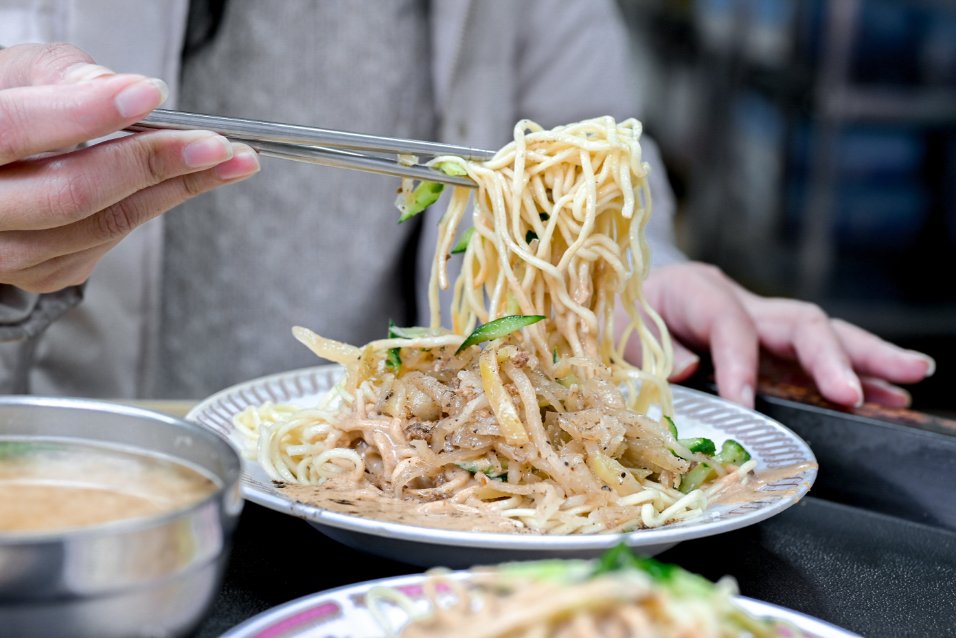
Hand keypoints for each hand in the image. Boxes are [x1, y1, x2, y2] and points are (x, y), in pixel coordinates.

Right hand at [0, 43, 259, 292]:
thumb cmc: (3, 108)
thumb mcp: (13, 74)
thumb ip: (56, 75)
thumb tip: (112, 88)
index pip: (11, 130)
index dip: (82, 114)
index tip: (149, 95)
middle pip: (66, 196)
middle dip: (151, 165)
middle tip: (215, 143)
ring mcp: (6, 254)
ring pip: (98, 226)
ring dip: (174, 190)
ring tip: (228, 160)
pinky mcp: (40, 274)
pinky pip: (107, 242)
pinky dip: (151, 205)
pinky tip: (182, 181)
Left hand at [628, 262, 934, 408]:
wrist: (621, 301)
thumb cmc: (614, 314)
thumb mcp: (610, 329)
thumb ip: (641, 348)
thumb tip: (690, 369)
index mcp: (694, 290)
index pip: (729, 323)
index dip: (739, 363)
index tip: (746, 404)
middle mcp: (737, 301)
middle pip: (796, 320)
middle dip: (831, 355)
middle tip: (856, 392)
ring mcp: (758, 322)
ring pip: (819, 335)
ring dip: (865, 358)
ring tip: (911, 378)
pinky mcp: (767, 346)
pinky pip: (811, 358)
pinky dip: (851, 373)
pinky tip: (887, 394)